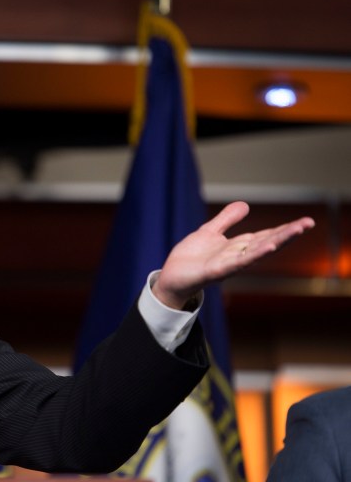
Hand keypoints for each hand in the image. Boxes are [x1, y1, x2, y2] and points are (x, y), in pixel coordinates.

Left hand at [152, 201, 314, 309]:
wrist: (171, 276)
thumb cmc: (190, 258)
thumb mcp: (209, 232)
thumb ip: (226, 220)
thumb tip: (246, 204)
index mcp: (237, 246)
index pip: (265, 236)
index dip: (284, 229)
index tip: (305, 221)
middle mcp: (238, 255)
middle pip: (267, 242)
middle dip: (287, 233)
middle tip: (309, 223)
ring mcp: (229, 264)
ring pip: (257, 252)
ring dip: (277, 242)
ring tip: (296, 231)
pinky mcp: (217, 271)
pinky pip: (238, 263)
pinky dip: (253, 256)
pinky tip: (268, 248)